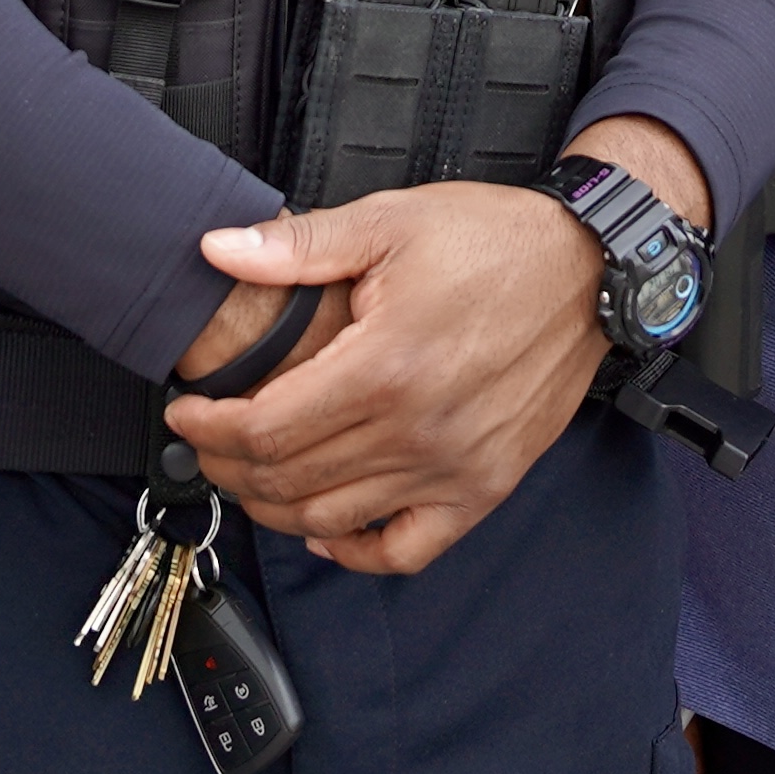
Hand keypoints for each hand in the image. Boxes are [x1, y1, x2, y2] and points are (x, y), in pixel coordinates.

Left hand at [168, 182, 615, 569]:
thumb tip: (218, 250)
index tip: (186, 410)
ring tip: (249, 476)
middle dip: (227, 466)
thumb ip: (298, 246)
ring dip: (274, 509)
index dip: (208, 427)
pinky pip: (405, 551)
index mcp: (384, 366)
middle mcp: (416, 431)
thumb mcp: (389, 221)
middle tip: (205, 441)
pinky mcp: (484, 487)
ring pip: (332, 522)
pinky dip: (355, 552)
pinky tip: (327, 531)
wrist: (588, 270)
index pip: (264, 427)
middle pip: (288, 480)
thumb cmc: (493, 241)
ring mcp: (453, 469)